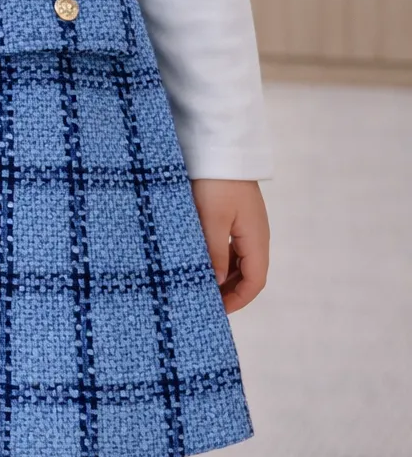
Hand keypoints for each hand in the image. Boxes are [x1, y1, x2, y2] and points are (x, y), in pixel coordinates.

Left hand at [189, 178, 269, 313]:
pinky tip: (202, 260)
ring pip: (240, 260)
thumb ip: (215, 253)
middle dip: (230, 291)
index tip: (216, 311)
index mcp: (256, 238)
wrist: (220, 144)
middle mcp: (257, 234)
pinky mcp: (236, 213)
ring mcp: (247, 223)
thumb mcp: (211, 220)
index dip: (238, 300)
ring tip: (200, 284)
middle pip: (249, 273)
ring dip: (225, 275)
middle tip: (205, 301)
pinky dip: (221, 258)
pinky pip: (232, 245)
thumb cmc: (216, 182)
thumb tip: (217, 282)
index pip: (255, 282)